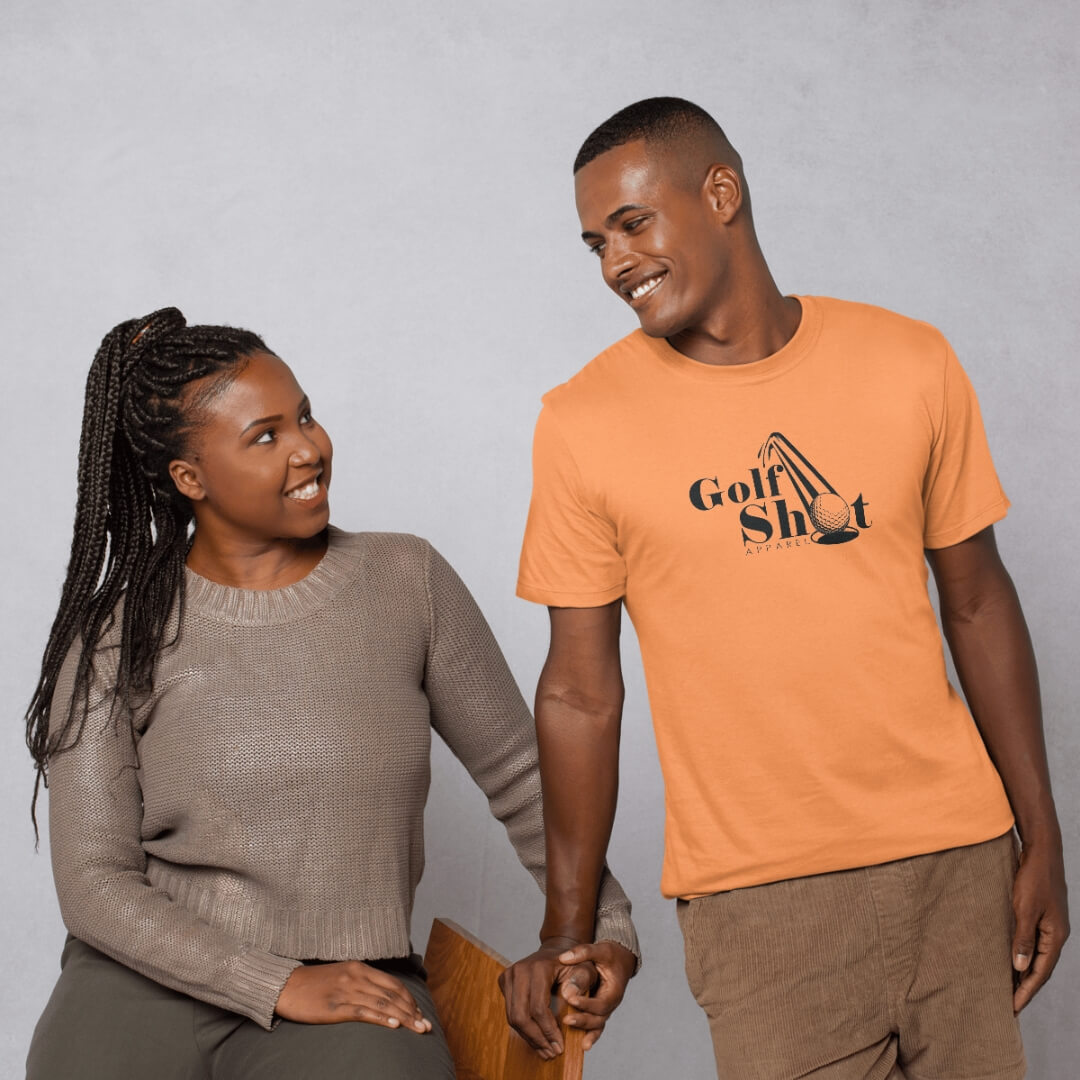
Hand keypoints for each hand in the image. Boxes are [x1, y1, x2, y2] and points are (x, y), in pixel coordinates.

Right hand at [276, 961, 432, 1029]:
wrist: (287, 985)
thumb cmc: (315, 983)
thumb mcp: (343, 974)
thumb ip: (363, 981)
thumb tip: (384, 996)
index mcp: (360, 967)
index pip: (392, 984)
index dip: (409, 999)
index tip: (420, 1014)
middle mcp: (356, 977)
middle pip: (391, 995)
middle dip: (412, 1011)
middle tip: (426, 1026)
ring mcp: (346, 991)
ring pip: (382, 1004)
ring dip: (403, 1018)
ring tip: (417, 1029)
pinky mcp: (335, 1007)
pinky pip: (363, 1012)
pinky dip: (381, 1019)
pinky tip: (393, 1026)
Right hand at [499, 937, 596, 1059]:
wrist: (556, 952)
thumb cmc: (573, 964)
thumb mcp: (585, 969)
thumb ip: (581, 981)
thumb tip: (569, 996)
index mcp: (539, 967)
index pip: (539, 1007)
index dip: (549, 1031)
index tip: (560, 1046)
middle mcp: (519, 970)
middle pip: (521, 1015)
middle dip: (537, 1039)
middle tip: (552, 1053)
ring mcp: (509, 975)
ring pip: (513, 1017)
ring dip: (529, 1038)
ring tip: (546, 1051)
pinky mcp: (504, 982)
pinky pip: (511, 1013)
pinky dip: (524, 1030)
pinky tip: (538, 1040)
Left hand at [556, 940, 635, 1049]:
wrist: (621, 959)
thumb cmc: (611, 955)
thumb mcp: (600, 950)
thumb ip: (583, 952)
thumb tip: (564, 957)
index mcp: (614, 990)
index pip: (601, 1003)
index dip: (586, 1003)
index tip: (571, 1000)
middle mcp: (612, 1003)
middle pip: (599, 1018)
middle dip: (583, 1020)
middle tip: (566, 1020)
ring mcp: (607, 1009)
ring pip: (597, 1025)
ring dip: (584, 1029)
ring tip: (569, 1031)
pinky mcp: (600, 1011)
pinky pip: (596, 1026)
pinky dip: (590, 1035)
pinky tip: (582, 1045)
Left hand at [1011, 840, 1069, 1012]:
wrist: (1042, 850)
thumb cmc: (1033, 878)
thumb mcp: (1025, 909)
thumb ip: (1022, 938)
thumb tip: (1020, 968)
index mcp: (1055, 937)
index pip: (1040, 973)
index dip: (1026, 991)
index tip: (1011, 1008)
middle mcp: (1056, 934)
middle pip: (1040, 969)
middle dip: (1025, 987)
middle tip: (1007, 1005)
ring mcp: (1050, 925)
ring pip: (1037, 957)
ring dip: (1024, 972)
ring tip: (1007, 987)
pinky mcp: (1042, 915)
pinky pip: (1032, 943)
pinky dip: (1023, 955)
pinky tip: (1011, 958)